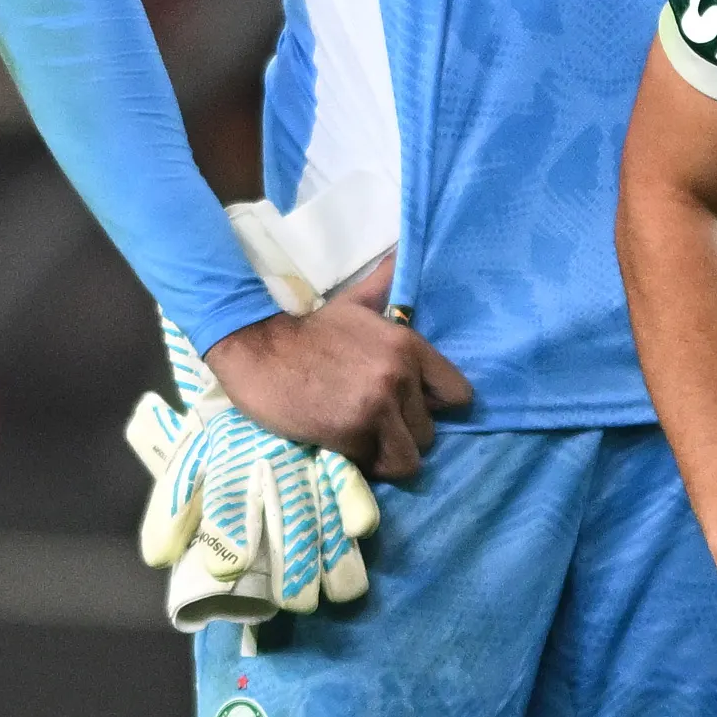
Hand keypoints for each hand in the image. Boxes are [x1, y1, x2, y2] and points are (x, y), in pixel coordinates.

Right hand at [203, 254, 473, 480]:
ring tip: (363, 440)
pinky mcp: (352, 433)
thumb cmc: (308, 330)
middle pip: (431, 432)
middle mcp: (401, 376)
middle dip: (404, 433)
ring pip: (410, 458)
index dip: (436, 406)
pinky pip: (377, 467)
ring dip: (386, 455)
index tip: (412, 406)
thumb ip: (384, 285)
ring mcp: (378, 406)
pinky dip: (364, 463)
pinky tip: (344, 445)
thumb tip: (400, 250)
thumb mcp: (354, 302)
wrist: (257, 348)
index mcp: (409, 346)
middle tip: (375, 423)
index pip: (459, 394)